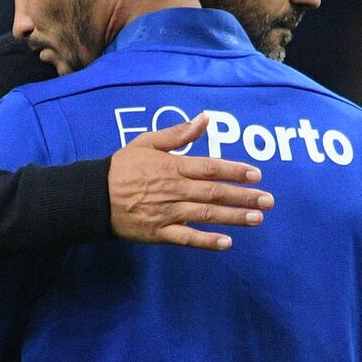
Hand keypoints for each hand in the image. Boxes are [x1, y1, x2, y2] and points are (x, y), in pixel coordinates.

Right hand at [109, 112, 272, 250]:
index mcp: (172, 167)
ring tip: (257, 218)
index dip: (235, 171)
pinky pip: (187, 238)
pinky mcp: (160, 233)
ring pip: (207, 215)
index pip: (210, 167)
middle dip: (244, 196)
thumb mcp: (147, 143)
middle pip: (215, 192)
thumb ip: (178, 133)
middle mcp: (173, 190)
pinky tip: (227, 242)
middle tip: (268, 200)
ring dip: (234, 217)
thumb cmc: (122, 168)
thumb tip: (205, 119)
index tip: (256, 174)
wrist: (94, 197)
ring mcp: (167, 213)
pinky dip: (207, 241)